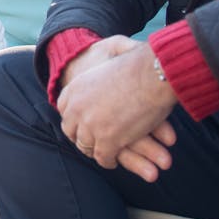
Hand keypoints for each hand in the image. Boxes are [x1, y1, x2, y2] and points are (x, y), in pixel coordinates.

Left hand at [56, 38, 177, 177]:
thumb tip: (110, 58)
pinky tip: (114, 160)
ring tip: (106, 153)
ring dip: (96, 151)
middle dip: (82, 137)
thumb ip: (101, 66)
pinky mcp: (107, 142)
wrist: (153, 74)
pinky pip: (103, 158)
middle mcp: (77, 108)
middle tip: (94, 142)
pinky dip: (109, 161)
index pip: (64, 109)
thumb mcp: (108, 58)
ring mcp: (90, 126)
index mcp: (75, 88)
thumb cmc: (140, 63)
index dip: (76, 118)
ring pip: (86, 147)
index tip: (85, 122)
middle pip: (71, 131)